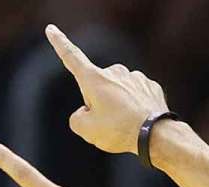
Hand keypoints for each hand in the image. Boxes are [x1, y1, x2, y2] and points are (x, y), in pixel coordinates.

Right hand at [44, 24, 170, 154]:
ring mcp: (134, 77)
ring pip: (118, 92)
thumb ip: (77, 119)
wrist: (156, 134)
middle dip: (99, 102)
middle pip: (98, 86)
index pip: (72, 57)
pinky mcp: (150, 85)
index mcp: (94, 79)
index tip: (52, 30)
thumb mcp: (87, 130)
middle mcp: (114, 72)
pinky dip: (136, 107)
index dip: (60, 44)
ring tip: (126, 123)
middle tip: (109, 122)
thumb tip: (86, 112)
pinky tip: (140, 119)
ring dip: (119, 105)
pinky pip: (136, 96)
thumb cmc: (119, 130)